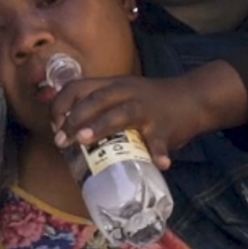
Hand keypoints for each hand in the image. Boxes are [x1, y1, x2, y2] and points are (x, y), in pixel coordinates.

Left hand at [49, 70, 226, 168]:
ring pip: (122, 113)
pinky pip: (161, 140)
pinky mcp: (166, 127)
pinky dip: (159, 152)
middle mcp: (128, 93)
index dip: (61, 104)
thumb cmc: (151, 101)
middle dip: (75, 118)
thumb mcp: (124, 94)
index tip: (54, 125)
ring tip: (86, 141)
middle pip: (97, 99)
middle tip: (62, 141)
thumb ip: (101, 107)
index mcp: (114, 85)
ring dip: (102, 126)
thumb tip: (70, 132)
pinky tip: (159, 163)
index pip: (79, 86)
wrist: (193, 98)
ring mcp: (147, 110)